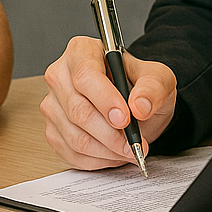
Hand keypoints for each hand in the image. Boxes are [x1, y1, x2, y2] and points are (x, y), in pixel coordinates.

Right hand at [40, 35, 176, 169]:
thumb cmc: (140, 85)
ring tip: (128, 149)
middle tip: (134, 143)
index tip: (126, 118)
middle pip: (78, 110)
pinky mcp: (53, 130)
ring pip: (75, 137)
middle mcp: (60, 75)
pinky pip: (72, 153)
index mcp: (81, 51)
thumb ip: (152, 88)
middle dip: (110, 134)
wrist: (134, 103)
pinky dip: (97, 160)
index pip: (85, 76)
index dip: (105, 100)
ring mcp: (53, 104)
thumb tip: (140, 106)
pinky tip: (113, 153)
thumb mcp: (158, 78)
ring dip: (107, 150)